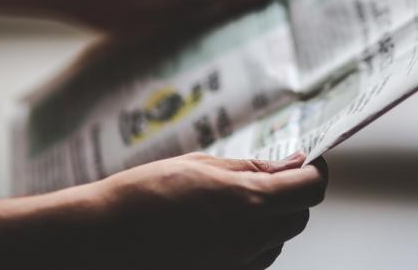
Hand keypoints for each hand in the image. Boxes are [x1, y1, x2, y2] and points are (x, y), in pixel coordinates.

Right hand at [85, 152, 327, 268]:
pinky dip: (254, 240)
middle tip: (271, 175)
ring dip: (274, 218)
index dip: (315, 170)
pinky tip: (224, 225)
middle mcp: (251, 239)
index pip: (311, 188)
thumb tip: (292, 163)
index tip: (305, 159)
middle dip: (294, 193)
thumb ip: (252, 167)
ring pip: (279, 240)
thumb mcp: (202, 166)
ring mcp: (238, 264)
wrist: (102, 238)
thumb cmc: (145, 193)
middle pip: (300, 216)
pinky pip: (256, 259)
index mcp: (250, 201)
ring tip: (238, 200)